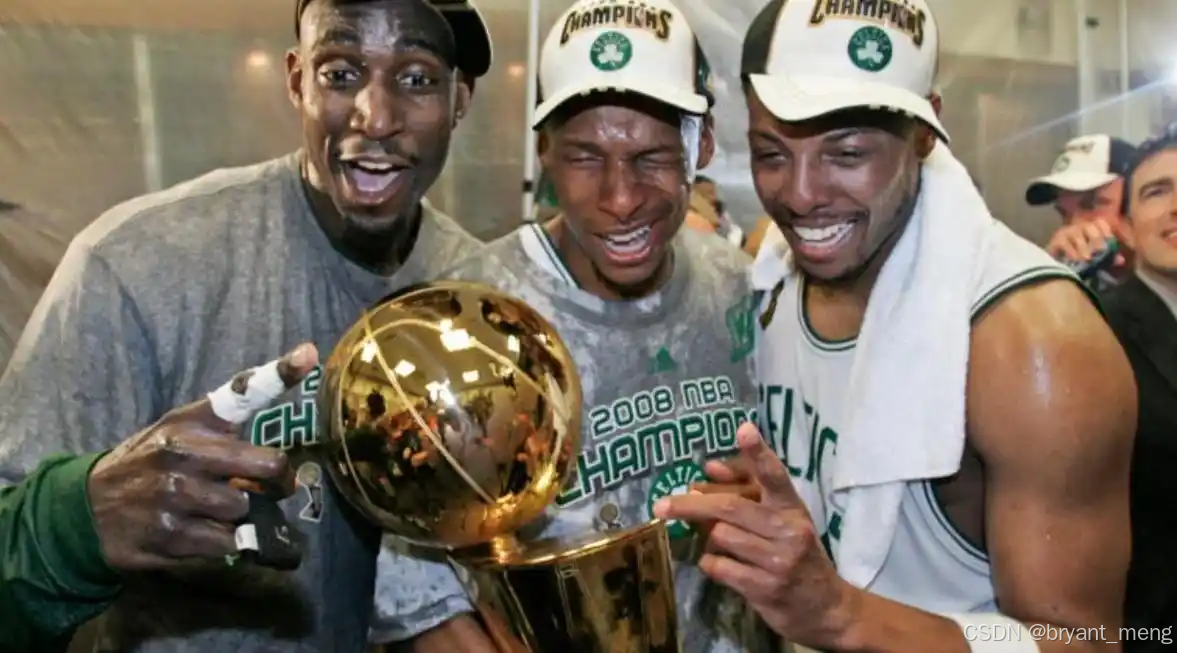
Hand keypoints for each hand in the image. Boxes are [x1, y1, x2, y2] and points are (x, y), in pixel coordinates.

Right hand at [87, 343, 318, 571]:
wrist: (89, 509)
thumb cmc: (153, 460)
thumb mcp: (184, 425)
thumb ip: (235, 405)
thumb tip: (303, 358)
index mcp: (191, 424)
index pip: (242, 393)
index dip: (280, 372)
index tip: (308, 353)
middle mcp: (183, 455)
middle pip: (268, 467)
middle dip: (272, 483)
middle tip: (263, 487)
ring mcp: (175, 498)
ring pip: (246, 510)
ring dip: (239, 516)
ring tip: (215, 509)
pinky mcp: (171, 537)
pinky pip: (227, 544)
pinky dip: (223, 542)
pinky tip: (201, 531)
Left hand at [653, 423, 858, 648]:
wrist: (826, 608)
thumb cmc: (797, 554)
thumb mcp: (782, 520)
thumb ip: (747, 491)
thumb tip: (709, 468)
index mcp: (792, 508)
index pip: (775, 476)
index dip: (758, 453)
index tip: (744, 429)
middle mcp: (788, 531)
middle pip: (729, 508)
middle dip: (691, 504)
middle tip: (661, 504)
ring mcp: (778, 562)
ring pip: (720, 537)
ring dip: (707, 538)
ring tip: (716, 542)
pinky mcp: (765, 590)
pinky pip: (720, 568)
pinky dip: (711, 563)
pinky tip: (720, 564)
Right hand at [1045, 219, 1124, 266]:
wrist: (1056, 264)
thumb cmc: (1079, 258)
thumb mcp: (1096, 258)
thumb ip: (1108, 257)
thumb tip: (1121, 261)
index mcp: (1091, 229)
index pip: (1100, 223)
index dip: (1106, 231)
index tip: (1110, 241)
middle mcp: (1079, 227)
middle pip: (1089, 226)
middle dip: (1096, 239)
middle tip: (1099, 252)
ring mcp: (1067, 232)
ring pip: (1077, 235)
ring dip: (1083, 248)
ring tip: (1087, 259)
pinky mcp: (1056, 239)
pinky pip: (1065, 243)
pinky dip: (1071, 252)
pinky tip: (1075, 260)